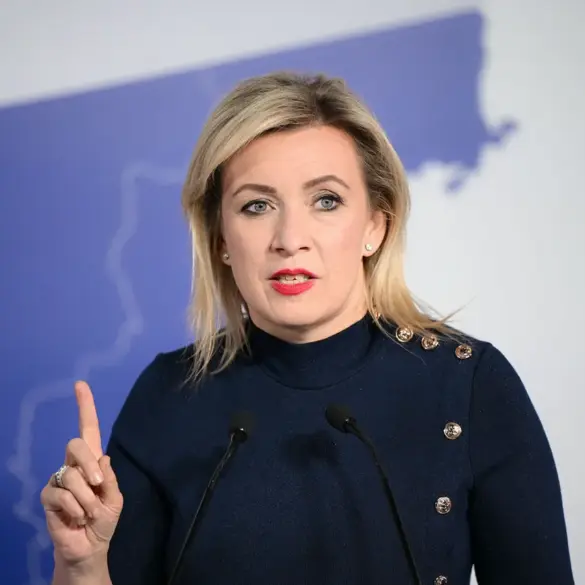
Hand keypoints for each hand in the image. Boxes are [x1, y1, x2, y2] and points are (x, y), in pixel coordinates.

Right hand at [41, 381, 123, 568]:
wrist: (90, 546)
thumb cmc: (103, 520)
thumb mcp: (115, 498)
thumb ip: (110, 478)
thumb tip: (101, 457)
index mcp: (92, 461)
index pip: (88, 429)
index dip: (85, 406)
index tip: (80, 384)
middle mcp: (73, 465)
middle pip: (76, 445)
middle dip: (88, 464)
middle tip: (98, 486)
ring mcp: (58, 479)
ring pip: (71, 475)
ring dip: (86, 498)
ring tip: (88, 512)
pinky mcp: (48, 496)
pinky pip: (61, 494)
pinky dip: (75, 508)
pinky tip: (76, 517)